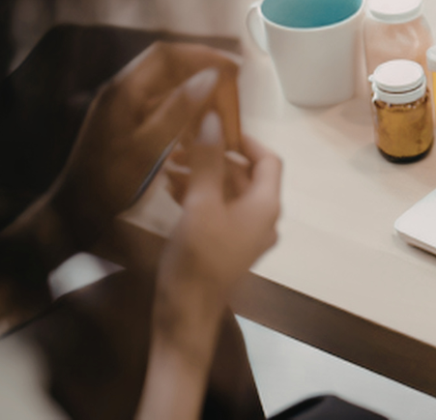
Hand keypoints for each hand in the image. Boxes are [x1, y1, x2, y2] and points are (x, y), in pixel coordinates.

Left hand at [49, 42, 240, 258]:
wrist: (76, 210)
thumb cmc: (110, 183)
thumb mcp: (148, 148)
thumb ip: (178, 110)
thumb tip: (211, 76)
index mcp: (124, 90)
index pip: (167, 55)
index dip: (202, 55)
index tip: (231, 70)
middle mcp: (122, 91)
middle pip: (170, 67)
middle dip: (204, 77)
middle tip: (230, 100)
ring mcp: (124, 106)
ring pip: (168, 86)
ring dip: (197, 96)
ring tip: (220, 117)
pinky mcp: (128, 122)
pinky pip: (162, 105)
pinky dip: (186, 112)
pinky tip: (199, 132)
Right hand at [138, 114, 280, 419]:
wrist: (186, 315)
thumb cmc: (197, 258)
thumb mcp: (201, 205)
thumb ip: (208, 161)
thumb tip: (212, 120)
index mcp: (266, 205)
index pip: (268, 159)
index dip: (245, 139)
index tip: (215, 126)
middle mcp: (263, 218)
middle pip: (245, 175)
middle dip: (214, 157)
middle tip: (179, 145)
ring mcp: (246, 234)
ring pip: (228, 192)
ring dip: (202, 175)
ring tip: (167, 165)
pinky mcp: (227, 246)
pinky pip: (218, 210)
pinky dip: (199, 195)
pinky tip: (169, 189)